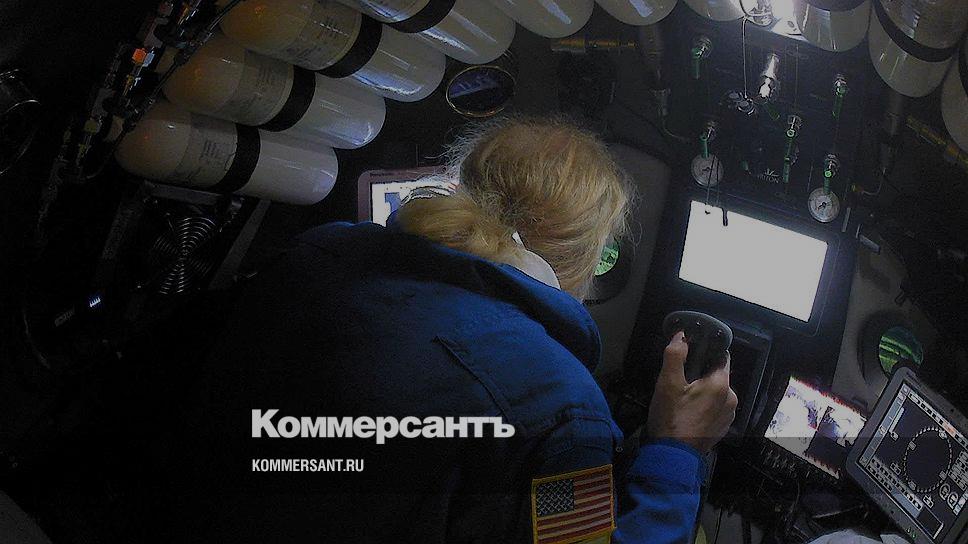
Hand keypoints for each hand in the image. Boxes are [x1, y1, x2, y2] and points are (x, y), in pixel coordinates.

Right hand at [646, 332, 737, 452]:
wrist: (673, 456)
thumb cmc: (671, 418)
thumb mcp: (667, 383)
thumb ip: (675, 355)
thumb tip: (681, 335)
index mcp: (721, 384)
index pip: (721, 356)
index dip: (705, 352)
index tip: (690, 354)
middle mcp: (731, 398)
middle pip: (717, 375)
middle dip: (700, 374)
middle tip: (679, 381)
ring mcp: (728, 415)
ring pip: (716, 392)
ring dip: (703, 391)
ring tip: (682, 399)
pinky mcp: (722, 428)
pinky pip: (715, 408)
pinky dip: (704, 406)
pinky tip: (688, 413)